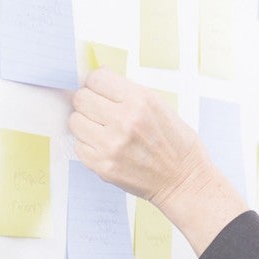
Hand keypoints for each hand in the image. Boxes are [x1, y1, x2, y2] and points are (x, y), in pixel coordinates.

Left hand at [69, 69, 246, 253]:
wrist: (183, 179)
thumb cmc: (175, 142)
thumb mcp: (159, 105)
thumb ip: (127, 92)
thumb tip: (95, 81)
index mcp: (140, 100)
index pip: (96, 78)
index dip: (96, 84)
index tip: (100, 91)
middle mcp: (124, 120)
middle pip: (81, 98)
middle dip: (89, 102)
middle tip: (101, 111)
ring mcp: (111, 145)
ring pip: (75, 121)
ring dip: (86, 124)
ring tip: (104, 130)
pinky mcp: (102, 166)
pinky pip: (79, 146)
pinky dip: (89, 145)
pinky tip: (106, 147)